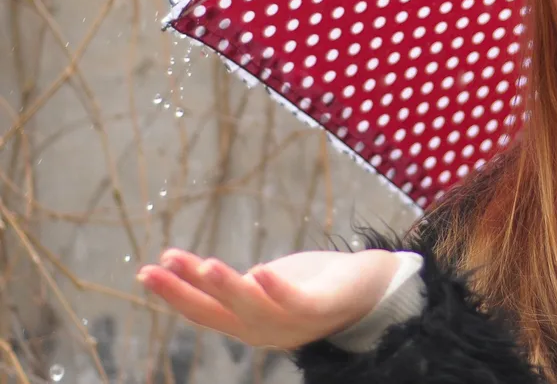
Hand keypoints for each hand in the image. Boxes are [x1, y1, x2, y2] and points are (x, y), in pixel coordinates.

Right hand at [137, 247, 402, 349]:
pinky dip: (276, 288)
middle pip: (218, 313)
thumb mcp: (269, 284)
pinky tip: (260, 269)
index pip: (204, 311)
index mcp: (249, 324)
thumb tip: (205, 274)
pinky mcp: (321, 308)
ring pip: (252, 308)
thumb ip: (242, 286)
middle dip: (184, 292)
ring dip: (227, 288)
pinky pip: (295, 302)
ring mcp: (293, 323)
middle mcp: (266, 331)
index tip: (145, 271)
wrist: (371, 287)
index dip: (174, 294)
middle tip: (154, 269)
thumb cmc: (315, 284)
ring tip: (205, 265)